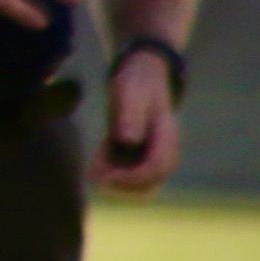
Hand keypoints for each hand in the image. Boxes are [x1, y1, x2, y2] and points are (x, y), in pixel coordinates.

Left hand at [96, 48, 181, 195]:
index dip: (133, 178)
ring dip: (117, 183)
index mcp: (166, 136)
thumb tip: (129, 141)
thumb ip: (130, 116)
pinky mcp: (140, 152)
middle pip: (152, 182)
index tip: (107, 177)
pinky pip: (129, 173)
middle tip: (98, 180)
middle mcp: (163, 149)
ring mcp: (152, 152)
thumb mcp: (130, 93)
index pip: (158, 168)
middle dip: (125, 187)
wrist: (141, 73)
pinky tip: (94, 166)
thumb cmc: (137, 82)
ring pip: (141, 183)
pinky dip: (112, 173)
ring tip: (94, 172)